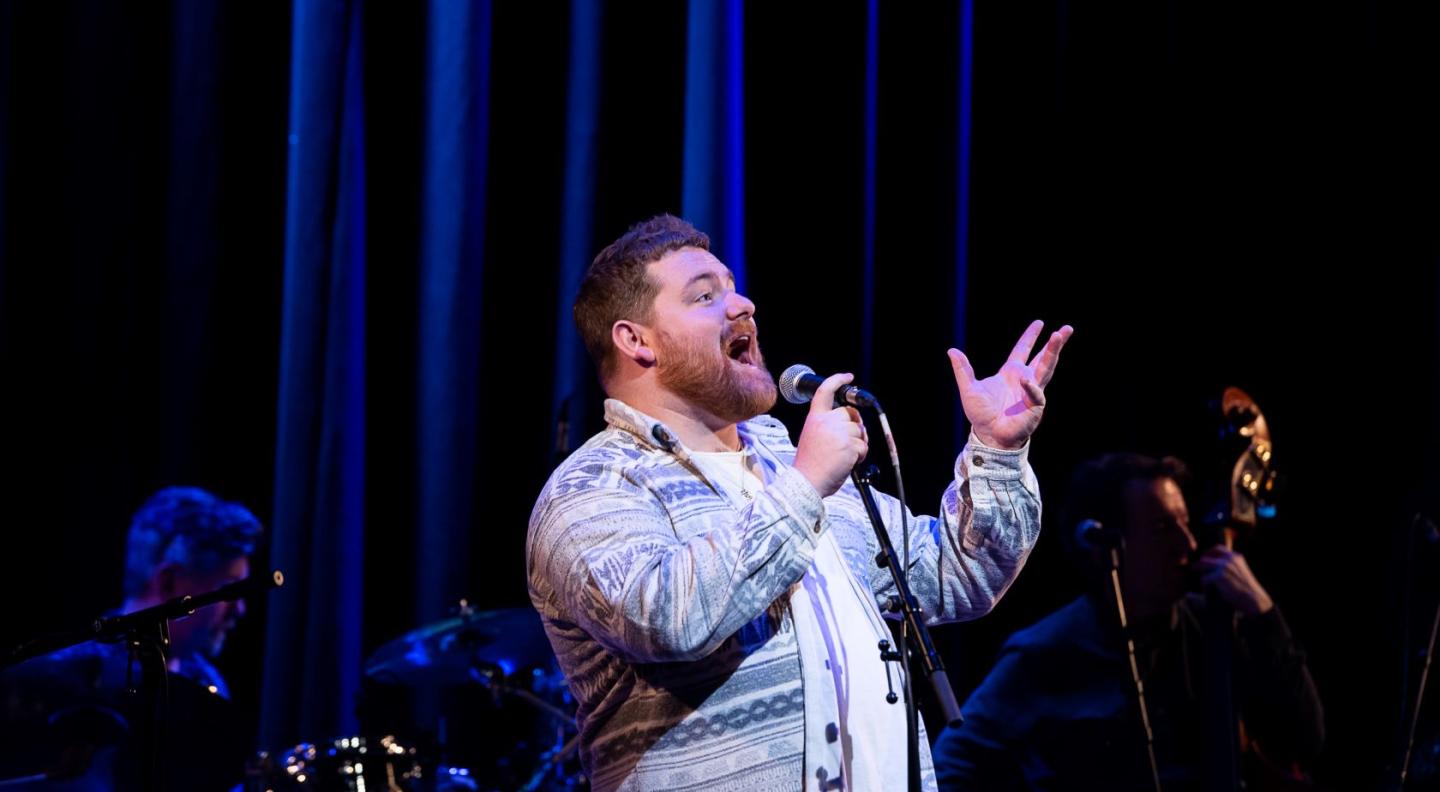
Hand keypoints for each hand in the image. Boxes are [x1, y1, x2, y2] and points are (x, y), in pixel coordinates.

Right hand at [793, 373, 868, 496]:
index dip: (837, 380)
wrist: (806, 482)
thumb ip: (826, 425)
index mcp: (815, 418)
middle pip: (851, 413)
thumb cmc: (809, 464)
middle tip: (849, 442)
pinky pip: (863, 446)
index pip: (825, 391)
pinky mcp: (849, 445)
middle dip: (855, 426)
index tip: (848, 376)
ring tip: (845, 456)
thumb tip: (848, 423)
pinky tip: (848, 462)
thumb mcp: (812, 436)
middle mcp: (826, 422)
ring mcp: (839, 433)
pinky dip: (860, 455)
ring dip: (858, 443)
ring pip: (859, 430)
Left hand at [948, 320, 1071, 449]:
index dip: (1030, 337)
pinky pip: (1036, 394)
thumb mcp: (969, 388)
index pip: (1022, 350)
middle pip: (1043, 357)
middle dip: (1055, 344)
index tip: (1039, 323)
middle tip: (1066, 329)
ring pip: (1046, 369)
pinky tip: (1026, 381)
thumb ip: (963, 369)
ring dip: (1053, 353)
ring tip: (1059, 337)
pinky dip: (1031, 387)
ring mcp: (1032, 392)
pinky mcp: (1035, 406)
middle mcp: (1025, 380)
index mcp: (1011, 373)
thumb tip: (951, 350)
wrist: (988, 435)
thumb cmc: (981, 414)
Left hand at [1195, 546, 1273, 615]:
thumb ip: (1231, 566)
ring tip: (1203, 583)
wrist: (1255, 600)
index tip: (1203, 560)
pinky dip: (1204, 586)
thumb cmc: (1247, 590)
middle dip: (1199, 564)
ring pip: (1201, 565)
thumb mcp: (1240, 572)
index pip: (1217, 549)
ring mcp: (1224, 566)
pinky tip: (1208, 592)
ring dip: (1200, 574)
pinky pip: (1203, 579)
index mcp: (1235, 556)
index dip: (1208, 554)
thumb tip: (1216, 563)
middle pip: (1206, 557)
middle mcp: (1229, 558)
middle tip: (1195, 570)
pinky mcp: (1219, 576)